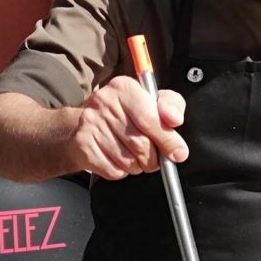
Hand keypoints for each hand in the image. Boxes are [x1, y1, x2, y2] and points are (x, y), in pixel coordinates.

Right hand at [68, 75, 188, 179]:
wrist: (86, 123)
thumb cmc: (126, 113)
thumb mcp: (153, 101)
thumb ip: (171, 106)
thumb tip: (174, 120)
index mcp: (124, 88)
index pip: (149, 119)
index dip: (168, 140)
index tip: (178, 153)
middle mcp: (104, 103)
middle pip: (140, 144)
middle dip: (154, 158)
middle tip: (155, 157)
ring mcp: (91, 125)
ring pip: (127, 161)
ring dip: (138, 165)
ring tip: (135, 155)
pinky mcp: (82, 145)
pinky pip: (113, 170)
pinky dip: (122, 171)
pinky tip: (119, 159)